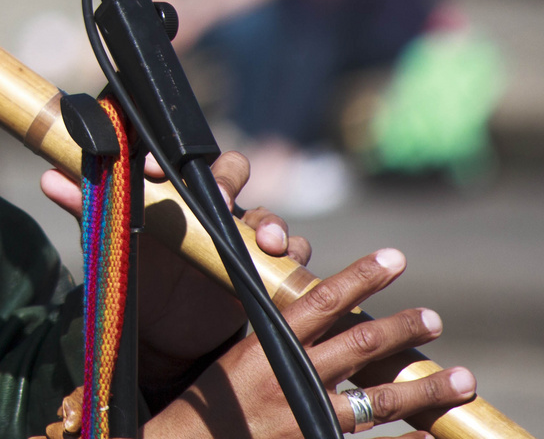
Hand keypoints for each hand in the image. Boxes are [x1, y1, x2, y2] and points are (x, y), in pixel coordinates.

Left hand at [41, 150, 306, 385]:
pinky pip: (290, 252)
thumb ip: (85, 208)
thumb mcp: (109, 241)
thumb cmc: (134, 270)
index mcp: (173, 190)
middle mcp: (210, 205)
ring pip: (266, 212)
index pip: (177, 159)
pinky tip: (285, 258)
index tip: (155, 170)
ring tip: (265, 238)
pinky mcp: (263, 267)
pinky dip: (292, 252)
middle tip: (218, 199)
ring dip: (271, 221)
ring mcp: (241, 234)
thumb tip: (48, 177)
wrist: (160, 328)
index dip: (170, 157)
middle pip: (230, 173)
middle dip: (227, 181)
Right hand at [146, 248, 474, 438]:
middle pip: (360, 345)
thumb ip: (282, 333)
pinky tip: (432, 437)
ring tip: (463, 378)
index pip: (324, 298)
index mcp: (271, 342)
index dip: (363, 276)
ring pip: (379, 399)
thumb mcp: (241, 353)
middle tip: (433, 318)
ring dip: (425, 389)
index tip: (395, 258)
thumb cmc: (215, 396)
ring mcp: (307, 416)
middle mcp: (293, 376)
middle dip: (402, 329)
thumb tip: (323, 306)